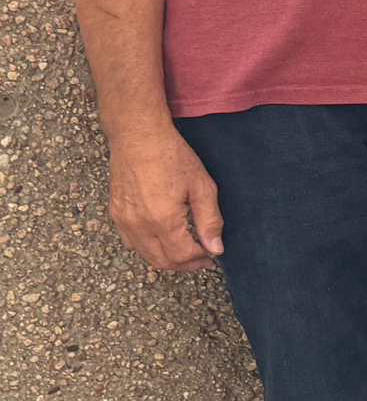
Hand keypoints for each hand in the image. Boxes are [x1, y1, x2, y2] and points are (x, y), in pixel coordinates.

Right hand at [107, 123, 222, 271]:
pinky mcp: (116, 213)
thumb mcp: (202, 186)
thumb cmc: (172, 156)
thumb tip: (216, 248)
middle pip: (162, 261)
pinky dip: (148, 248)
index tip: (212, 254)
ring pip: (145, 255)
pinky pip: (131, 242)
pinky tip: (163, 240)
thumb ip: (209, 221)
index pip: (181, 255)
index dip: (199, 259)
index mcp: (162, 220)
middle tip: (201, 259)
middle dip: (184, 265)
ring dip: (166, 259)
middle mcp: (138, 224)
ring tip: (186, 252)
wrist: (138, 136)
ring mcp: (123, 220)